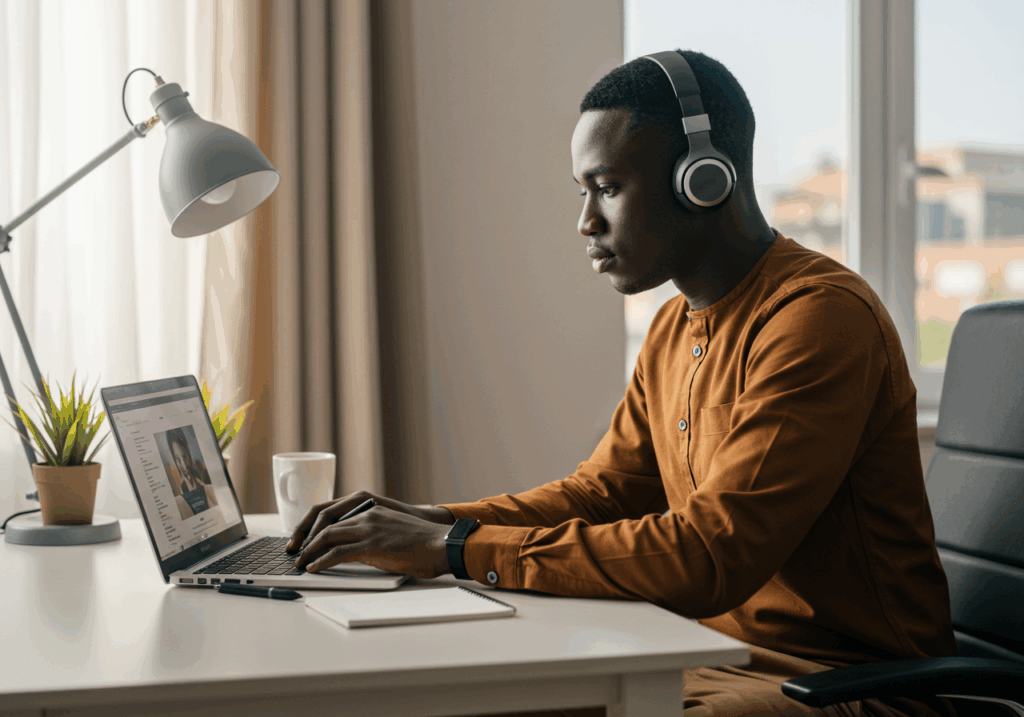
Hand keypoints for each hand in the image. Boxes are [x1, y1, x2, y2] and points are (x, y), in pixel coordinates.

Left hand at [290, 504, 452, 578]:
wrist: (442, 544)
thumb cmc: (422, 543)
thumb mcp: (391, 532)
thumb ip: (370, 537)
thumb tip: (352, 552)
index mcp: (371, 509)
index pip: (331, 512)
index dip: (312, 525)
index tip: (302, 539)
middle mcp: (367, 514)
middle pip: (324, 521)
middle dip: (304, 538)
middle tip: (294, 552)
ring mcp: (369, 528)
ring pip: (328, 536)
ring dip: (310, 551)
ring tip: (300, 562)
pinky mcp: (372, 545)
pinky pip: (338, 552)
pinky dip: (322, 561)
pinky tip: (314, 568)